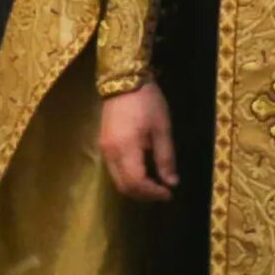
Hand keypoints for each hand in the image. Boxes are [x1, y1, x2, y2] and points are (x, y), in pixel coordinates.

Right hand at [97, 82, 177, 201]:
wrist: (124, 80)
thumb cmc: (147, 102)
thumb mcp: (162, 128)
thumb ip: (166, 158)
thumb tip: (171, 183)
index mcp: (126, 148)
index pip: (136, 183)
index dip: (152, 193)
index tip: (169, 193)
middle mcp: (110, 153)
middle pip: (124, 186)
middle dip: (144, 194)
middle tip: (162, 192)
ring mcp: (104, 149)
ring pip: (117, 180)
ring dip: (136, 187)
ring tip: (155, 184)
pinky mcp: (103, 144)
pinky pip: (114, 169)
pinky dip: (128, 177)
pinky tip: (143, 171)